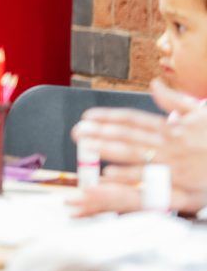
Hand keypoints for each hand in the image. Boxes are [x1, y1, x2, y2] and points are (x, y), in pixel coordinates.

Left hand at [70, 78, 206, 214]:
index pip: (135, 121)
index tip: (87, 117)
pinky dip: (129, 179)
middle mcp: (173, 146)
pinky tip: (109, 176)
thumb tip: (156, 83)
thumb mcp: (204, 114)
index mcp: (175, 130)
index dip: (109, 118)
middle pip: (130, 137)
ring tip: (86, 149)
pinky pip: (152, 182)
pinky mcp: (186, 188)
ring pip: (138, 156)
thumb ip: (177, 101)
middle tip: (76, 133)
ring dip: (109, 152)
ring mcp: (178, 166)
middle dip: (101, 134)